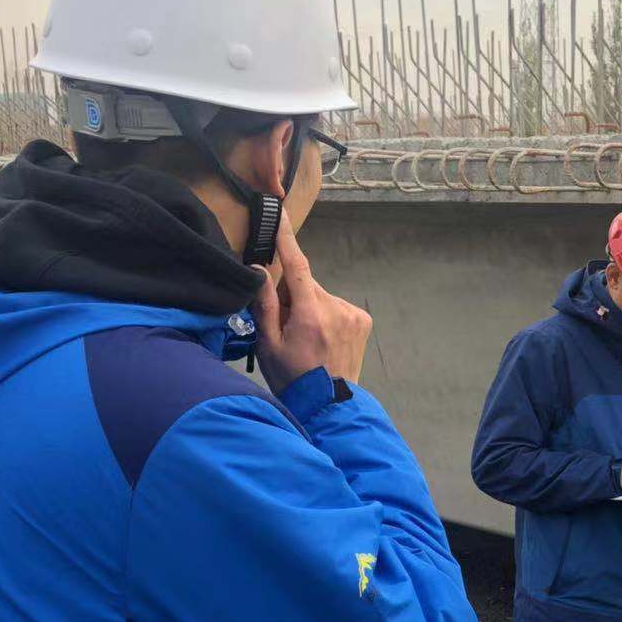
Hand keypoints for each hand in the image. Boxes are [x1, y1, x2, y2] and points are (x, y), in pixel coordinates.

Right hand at [250, 209, 372, 392]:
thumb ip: (264, 304)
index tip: (280, 216)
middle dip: (292, 296)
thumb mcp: (269, 344)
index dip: (287, 239)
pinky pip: (335, 306)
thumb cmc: (293, 378)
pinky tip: (323, 339)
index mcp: (310, 314)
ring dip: (310, 307)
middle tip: (285, 324)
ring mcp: (352, 314)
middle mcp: (335, 308)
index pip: (297, 266)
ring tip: (306, 338)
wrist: (329, 405)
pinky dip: (326, 315)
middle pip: (306, 284)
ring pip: (320, 296)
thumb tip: (260, 270)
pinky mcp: (362, 320)